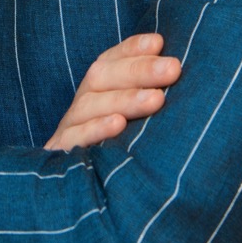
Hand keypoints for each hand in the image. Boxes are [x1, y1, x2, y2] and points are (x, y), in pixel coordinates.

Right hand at [44, 33, 180, 150]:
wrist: (82, 199)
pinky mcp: (60, 154)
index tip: (159, 43)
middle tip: (173, 69)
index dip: (133, 49)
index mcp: (98, 91)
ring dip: (124, 99)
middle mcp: (82, 104)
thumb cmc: (121, 154)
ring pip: (89, 104)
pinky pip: (74, 138)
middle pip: (102, 76)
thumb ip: (153, 97)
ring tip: (157, 99)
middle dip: (139, 70)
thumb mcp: (136, 122)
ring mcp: (68, 128)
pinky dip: (96, 129)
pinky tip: (119, 125)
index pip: (111, 60)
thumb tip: (181, 73)